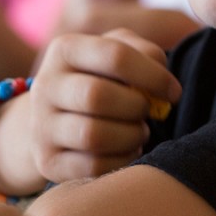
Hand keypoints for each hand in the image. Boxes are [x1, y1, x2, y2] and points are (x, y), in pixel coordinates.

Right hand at [28, 28, 180, 183]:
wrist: (55, 115)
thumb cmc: (102, 77)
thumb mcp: (120, 52)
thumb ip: (146, 54)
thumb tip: (166, 86)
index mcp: (66, 49)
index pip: (116, 56)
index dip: (154, 76)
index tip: (174, 92)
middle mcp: (45, 86)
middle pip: (99, 97)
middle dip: (137, 107)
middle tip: (148, 112)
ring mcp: (41, 126)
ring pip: (93, 135)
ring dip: (131, 135)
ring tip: (139, 131)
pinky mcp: (48, 162)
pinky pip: (92, 166)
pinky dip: (122, 160)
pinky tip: (127, 149)